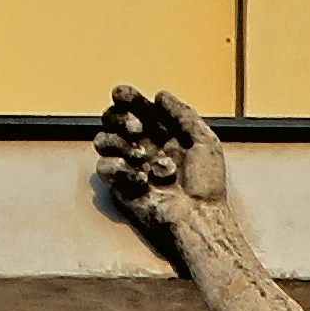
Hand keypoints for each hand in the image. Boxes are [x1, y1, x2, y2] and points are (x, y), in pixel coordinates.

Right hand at [93, 86, 228, 230]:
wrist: (199, 216)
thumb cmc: (207, 184)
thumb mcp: (204, 141)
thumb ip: (183, 115)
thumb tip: (160, 95)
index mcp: (162, 134)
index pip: (138, 109)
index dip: (127, 98)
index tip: (121, 94)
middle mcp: (143, 147)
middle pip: (114, 120)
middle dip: (119, 118)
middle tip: (137, 129)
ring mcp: (129, 166)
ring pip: (102, 140)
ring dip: (118, 142)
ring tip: (141, 157)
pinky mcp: (119, 186)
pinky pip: (104, 167)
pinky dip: (121, 169)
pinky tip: (142, 179)